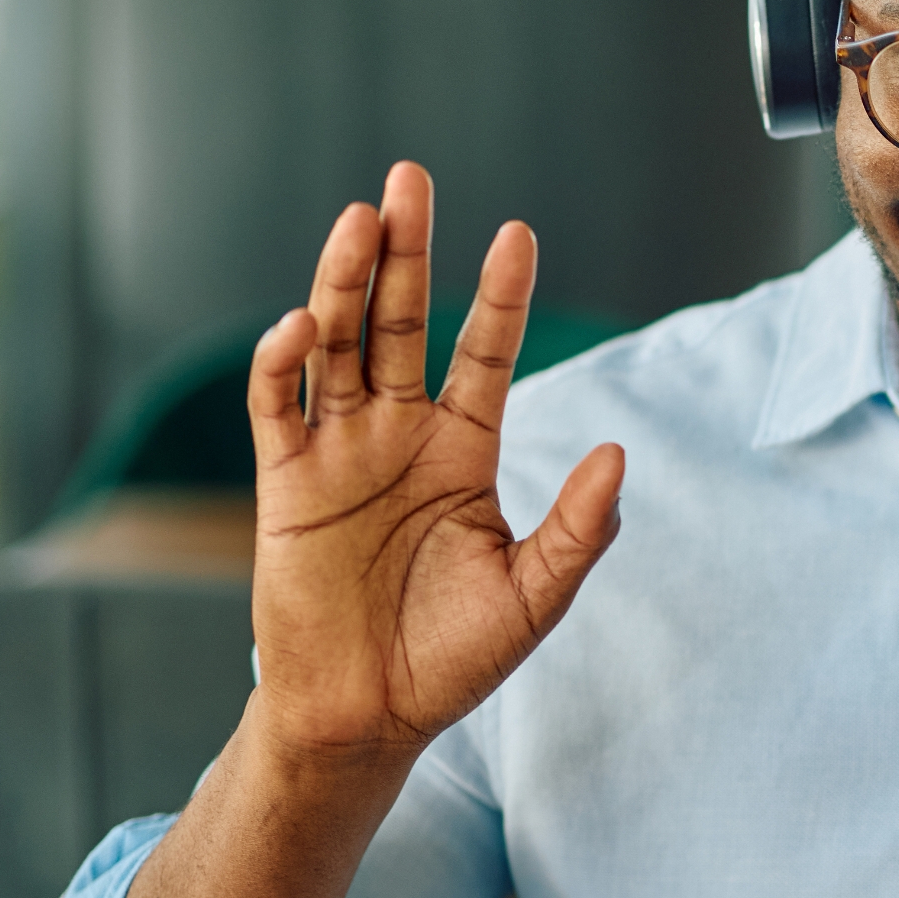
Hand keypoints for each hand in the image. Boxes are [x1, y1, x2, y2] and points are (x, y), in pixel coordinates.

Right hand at [243, 163, 625, 766]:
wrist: (367, 717)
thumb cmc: (452, 659)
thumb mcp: (534, 596)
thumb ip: (577, 528)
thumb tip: (620, 456)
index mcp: (462, 449)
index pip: (483, 351)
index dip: (497, 295)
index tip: (516, 235)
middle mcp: (399, 434)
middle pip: (400, 321)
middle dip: (406, 252)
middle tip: (410, 180)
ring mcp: (338, 452)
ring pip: (337, 344)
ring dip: (341, 280)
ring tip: (358, 218)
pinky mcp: (285, 484)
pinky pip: (278, 409)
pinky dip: (282, 364)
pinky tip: (302, 327)